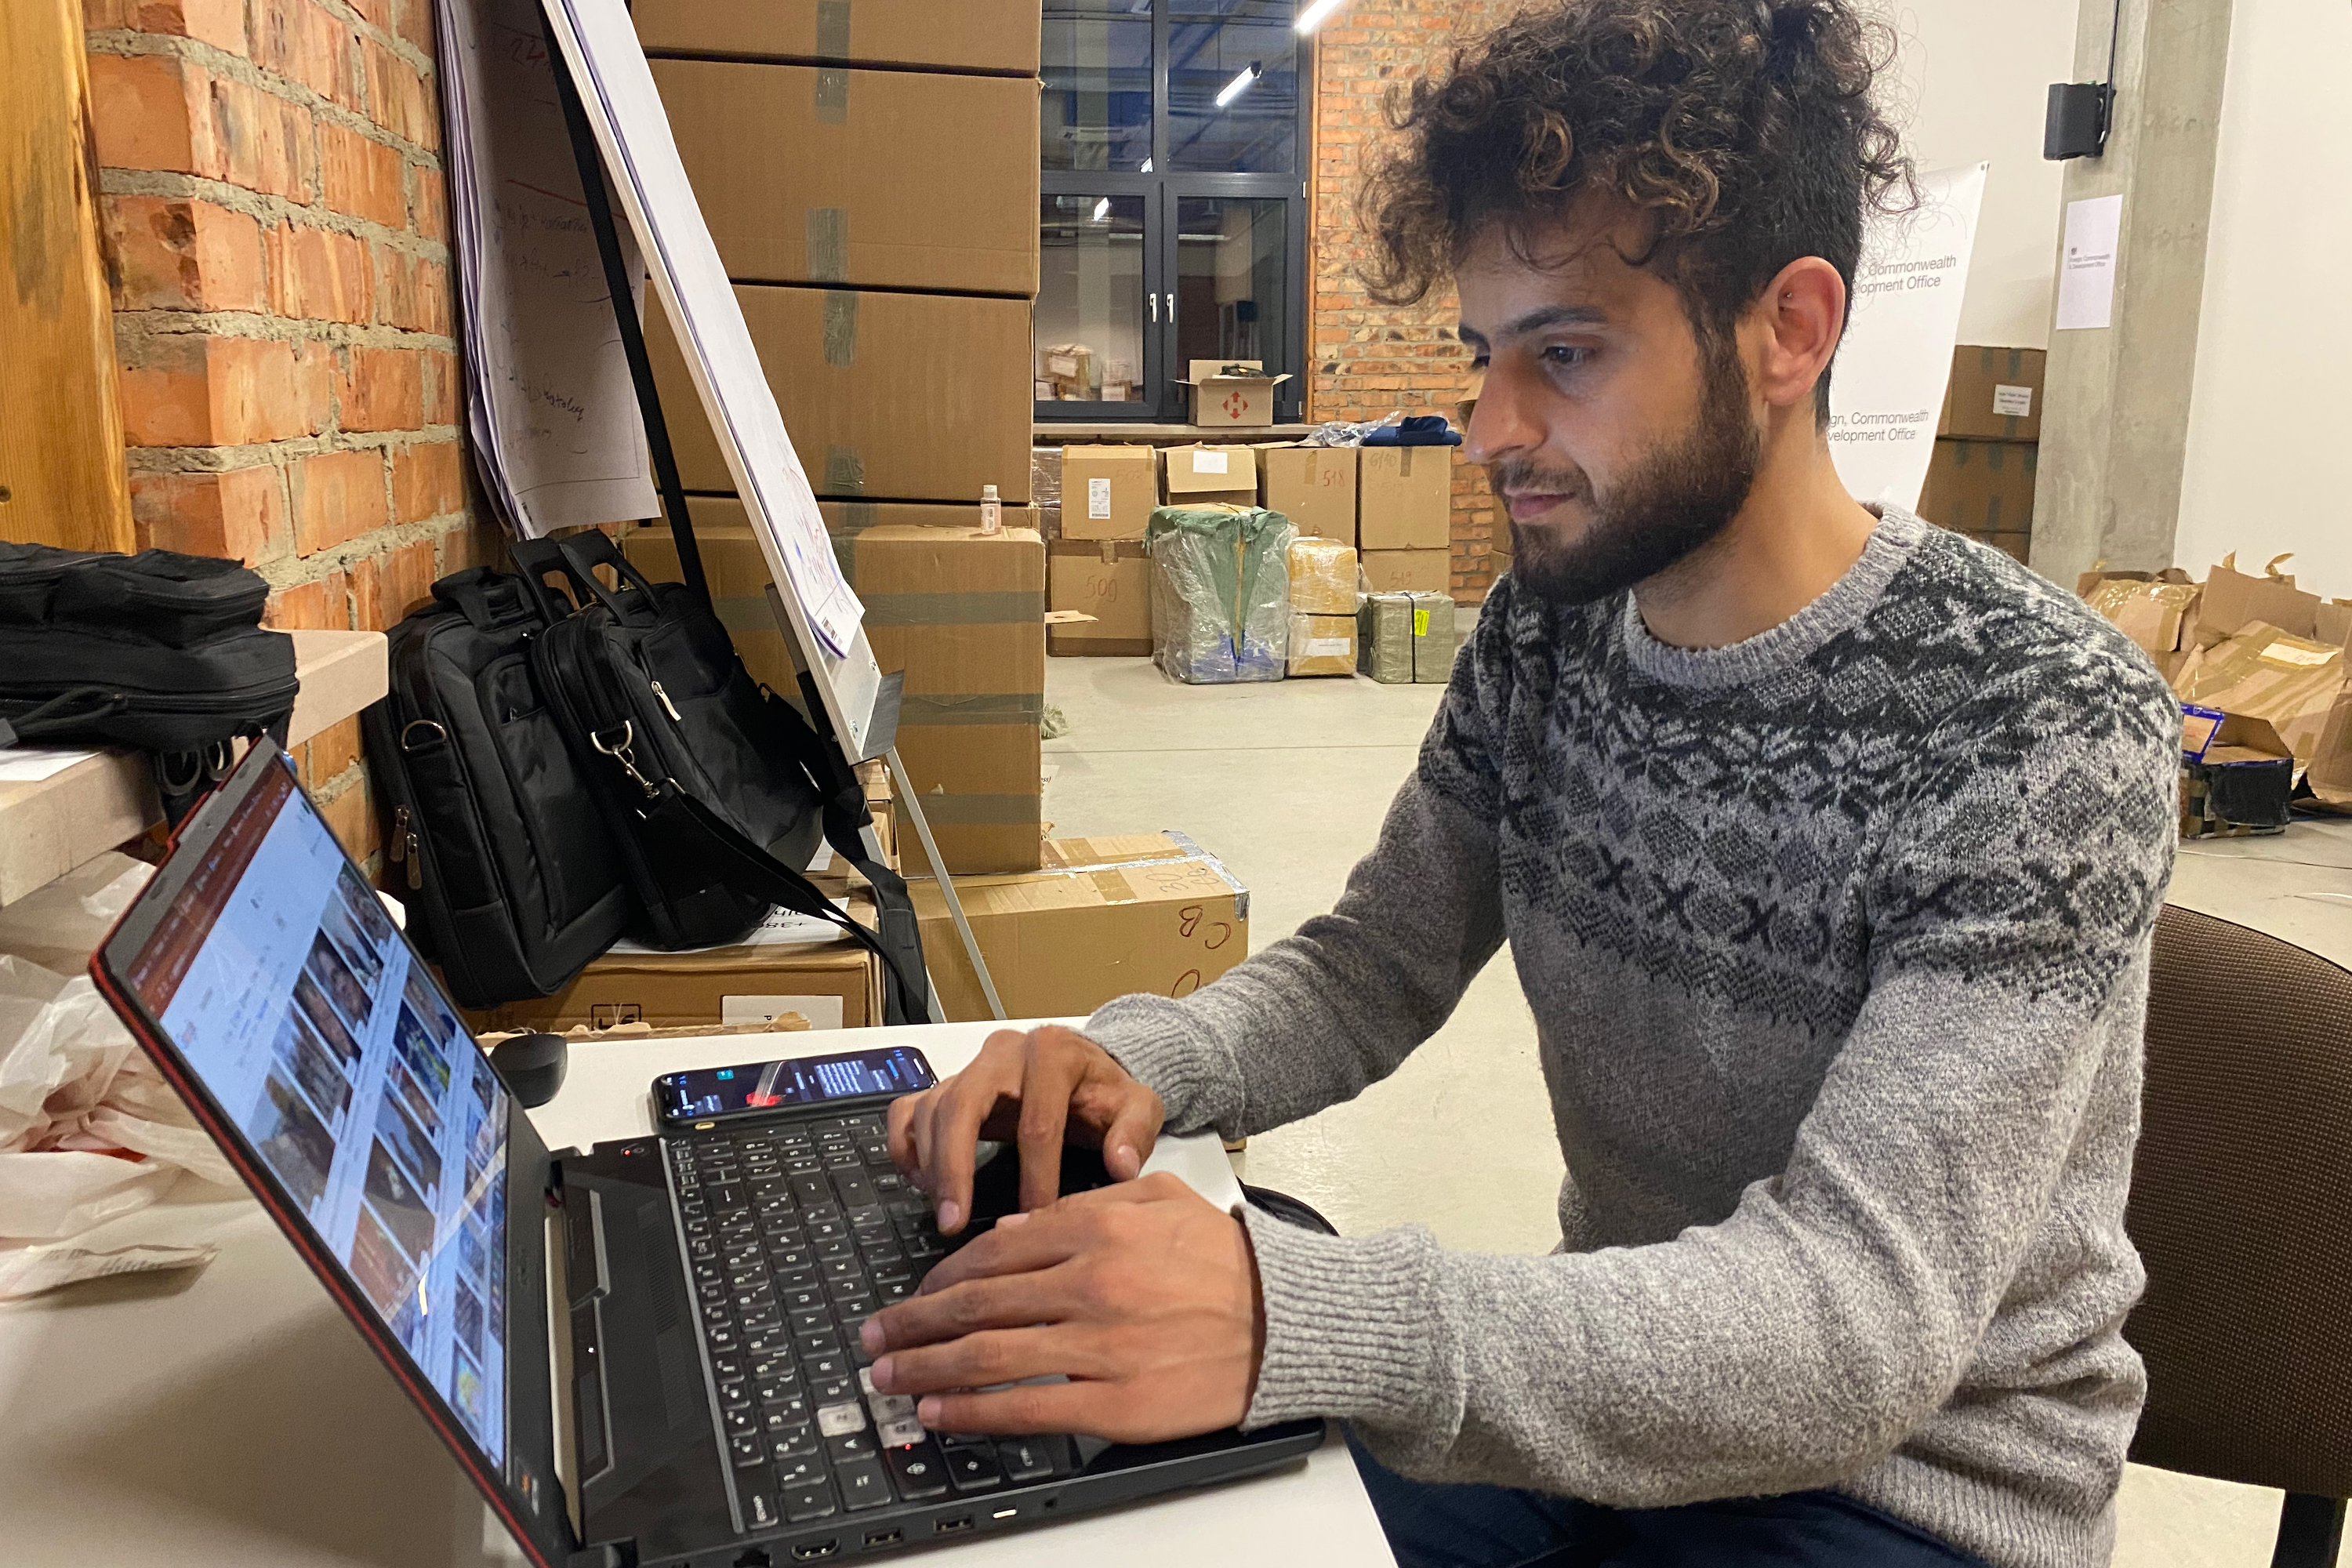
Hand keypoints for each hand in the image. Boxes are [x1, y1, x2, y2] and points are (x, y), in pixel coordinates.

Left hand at [858, 1173, 1262, 1442]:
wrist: (1287, 1321)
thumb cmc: (1228, 1262)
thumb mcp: (1159, 1200)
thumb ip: (1084, 1205)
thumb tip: (1015, 1227)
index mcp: (1096, 1230)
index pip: (993, 1250)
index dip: (940, 1276)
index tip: (914, 1293)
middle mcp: (1089, 1284)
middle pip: (975, 1302)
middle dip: (913, 1322)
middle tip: (876, 1335)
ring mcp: (1099, 1346)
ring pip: (986, 1355)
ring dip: (926, 1368)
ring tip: (890, 1376)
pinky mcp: (1113, 1403)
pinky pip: (1025, 1407)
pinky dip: (972, 1412)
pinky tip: (941, 1413)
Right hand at [886, 1025, 1163, 1233]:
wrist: (1089, 1070)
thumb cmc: (1106, 1094)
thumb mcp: (1138, 1106)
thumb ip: (1134, 1133)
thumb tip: (1121, 1166)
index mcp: (1053, 1054)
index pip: (1037, 1121)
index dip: (1036, 1176)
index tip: (1034, 1217)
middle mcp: (1004, 1053)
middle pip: (962, 1104)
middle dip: (954, 1166)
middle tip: (954, 1220)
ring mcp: (971, 1068)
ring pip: (931, 1107)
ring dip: (930, 1163)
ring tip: (944, 1212)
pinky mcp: (949, 1084)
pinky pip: (908, 1109)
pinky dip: (906, 1145)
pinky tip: (922, 1182)